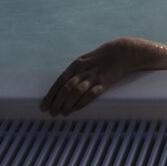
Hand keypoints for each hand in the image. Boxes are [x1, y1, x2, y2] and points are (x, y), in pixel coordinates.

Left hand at [40, 37, 166, 116]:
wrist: (123, 52)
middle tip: (51, 113)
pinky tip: (76, 109)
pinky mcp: (105, 82)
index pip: (59, 82)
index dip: (50, 95)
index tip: (43, 106)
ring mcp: (94, 76)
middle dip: (56, 102)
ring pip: (76, 92)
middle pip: (65, 88)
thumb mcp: (85, 61)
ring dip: (67, 104)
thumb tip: (61, 87)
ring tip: (62, 114)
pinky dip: (82, 103)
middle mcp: (83, 71)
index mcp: (76, 65)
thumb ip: (74, 72)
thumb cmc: (101, 58)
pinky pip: (91, 94)